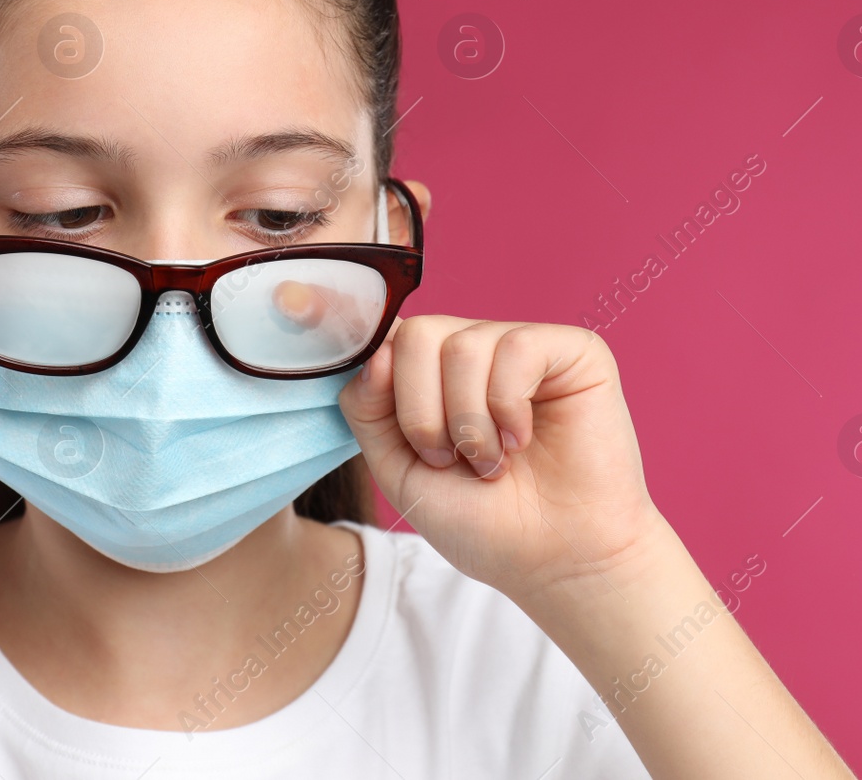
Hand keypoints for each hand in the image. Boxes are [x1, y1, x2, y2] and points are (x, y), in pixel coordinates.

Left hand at [338, 316, 663, 605]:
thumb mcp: (401, 471)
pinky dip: (509, 406)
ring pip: (461, 345)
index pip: (384, 333)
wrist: (557, 561)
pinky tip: (523, 442)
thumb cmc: (486, 522)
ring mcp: (522, 348)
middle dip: (420, 412)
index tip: (289, 301)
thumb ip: (370, 411)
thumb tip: (371, 352)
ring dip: (467, 422)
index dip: (341, 315)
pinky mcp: (572, 352)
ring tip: (490, 462)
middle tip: (449, 459)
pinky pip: (516, 348)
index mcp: (431, 376)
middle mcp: (474, 351)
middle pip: (415, 337)